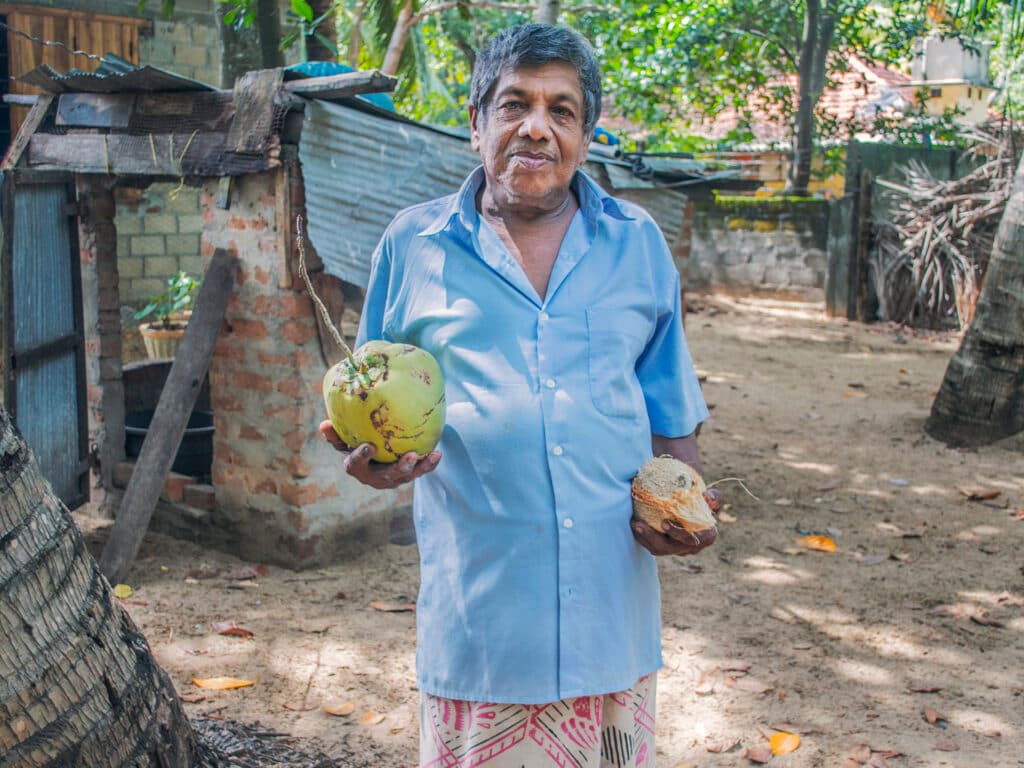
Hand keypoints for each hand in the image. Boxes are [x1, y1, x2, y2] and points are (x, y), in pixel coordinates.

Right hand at [319, 420, 440, 489]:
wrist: (372, 454)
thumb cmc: (354, 441)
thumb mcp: (343, 438)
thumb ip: (335, 433)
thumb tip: (323, 424)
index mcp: (356, 467)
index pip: (355, 464)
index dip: (361, 457)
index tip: (369, 446)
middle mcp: (374, 478)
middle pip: (387, 476)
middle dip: (399, 468)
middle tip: (409, 456)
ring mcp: (392, 479)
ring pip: (406, 476)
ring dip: (419, 466)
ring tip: (430, 455)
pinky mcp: (406, 476)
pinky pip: (419, 470)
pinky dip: (429, 463)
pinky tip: (437, 452)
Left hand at [630, 489, 721, 555]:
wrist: (692, 506)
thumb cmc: (703, 500)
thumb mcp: (711, 497)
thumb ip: (714, 497)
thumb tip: (707, 496)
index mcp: (707, 537)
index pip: (692, 540)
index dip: (677, 534)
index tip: (664, 523)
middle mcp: (693, 547)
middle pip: (671, 548)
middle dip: (654, 538)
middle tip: (639, 524)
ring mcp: (679, 550)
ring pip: (659, 550)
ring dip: (645, 538)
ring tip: (634, 524)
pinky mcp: (667, 548)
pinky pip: (652, 547)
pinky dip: (642, 538)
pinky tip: (633, 525)